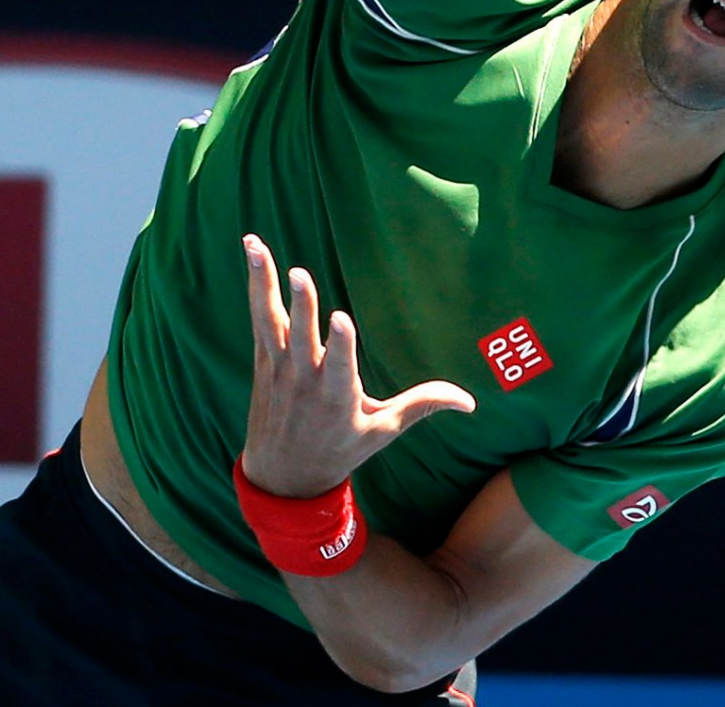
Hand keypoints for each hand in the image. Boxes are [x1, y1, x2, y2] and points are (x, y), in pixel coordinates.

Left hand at [240, 233, 476, 498]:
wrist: (282, 477)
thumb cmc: (340, 451)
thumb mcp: (383, 432)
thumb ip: (422, 405)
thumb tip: (471, 400)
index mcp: (336, 398)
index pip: (339, 367)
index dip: (340, 343)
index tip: (341, 318)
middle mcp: (303, 381)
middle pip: (301, 338)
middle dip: (302, 306)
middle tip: (299, 273)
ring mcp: (279, 368)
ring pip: (271, 320)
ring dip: (263, 283)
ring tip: (257, 247)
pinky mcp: (264, 360)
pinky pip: (260, 317)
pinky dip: (256, 285)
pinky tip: (253, 252)